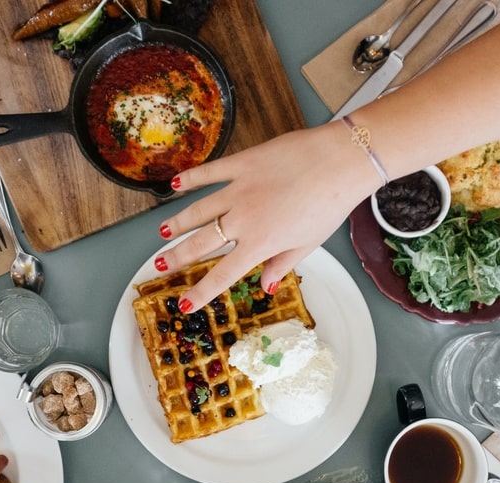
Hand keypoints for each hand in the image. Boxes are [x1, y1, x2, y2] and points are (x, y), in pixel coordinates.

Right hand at [154, 122, 377, 310]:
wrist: (340, 162)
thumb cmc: (330, 205)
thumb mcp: (309, 244)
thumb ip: (283, 264)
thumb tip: (266, 286)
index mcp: (260, 244)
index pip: (222, 274)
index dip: (201, 292)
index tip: (184, 304)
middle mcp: (242, 220)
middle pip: (201, 243)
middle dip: (178, 257)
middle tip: (160, 265)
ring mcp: (239, 190)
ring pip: (198, 210)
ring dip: (178, 223)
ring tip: (162, 232)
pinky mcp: (242, 164)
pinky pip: (210, 173)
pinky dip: (191, 179)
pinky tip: (175, 185)